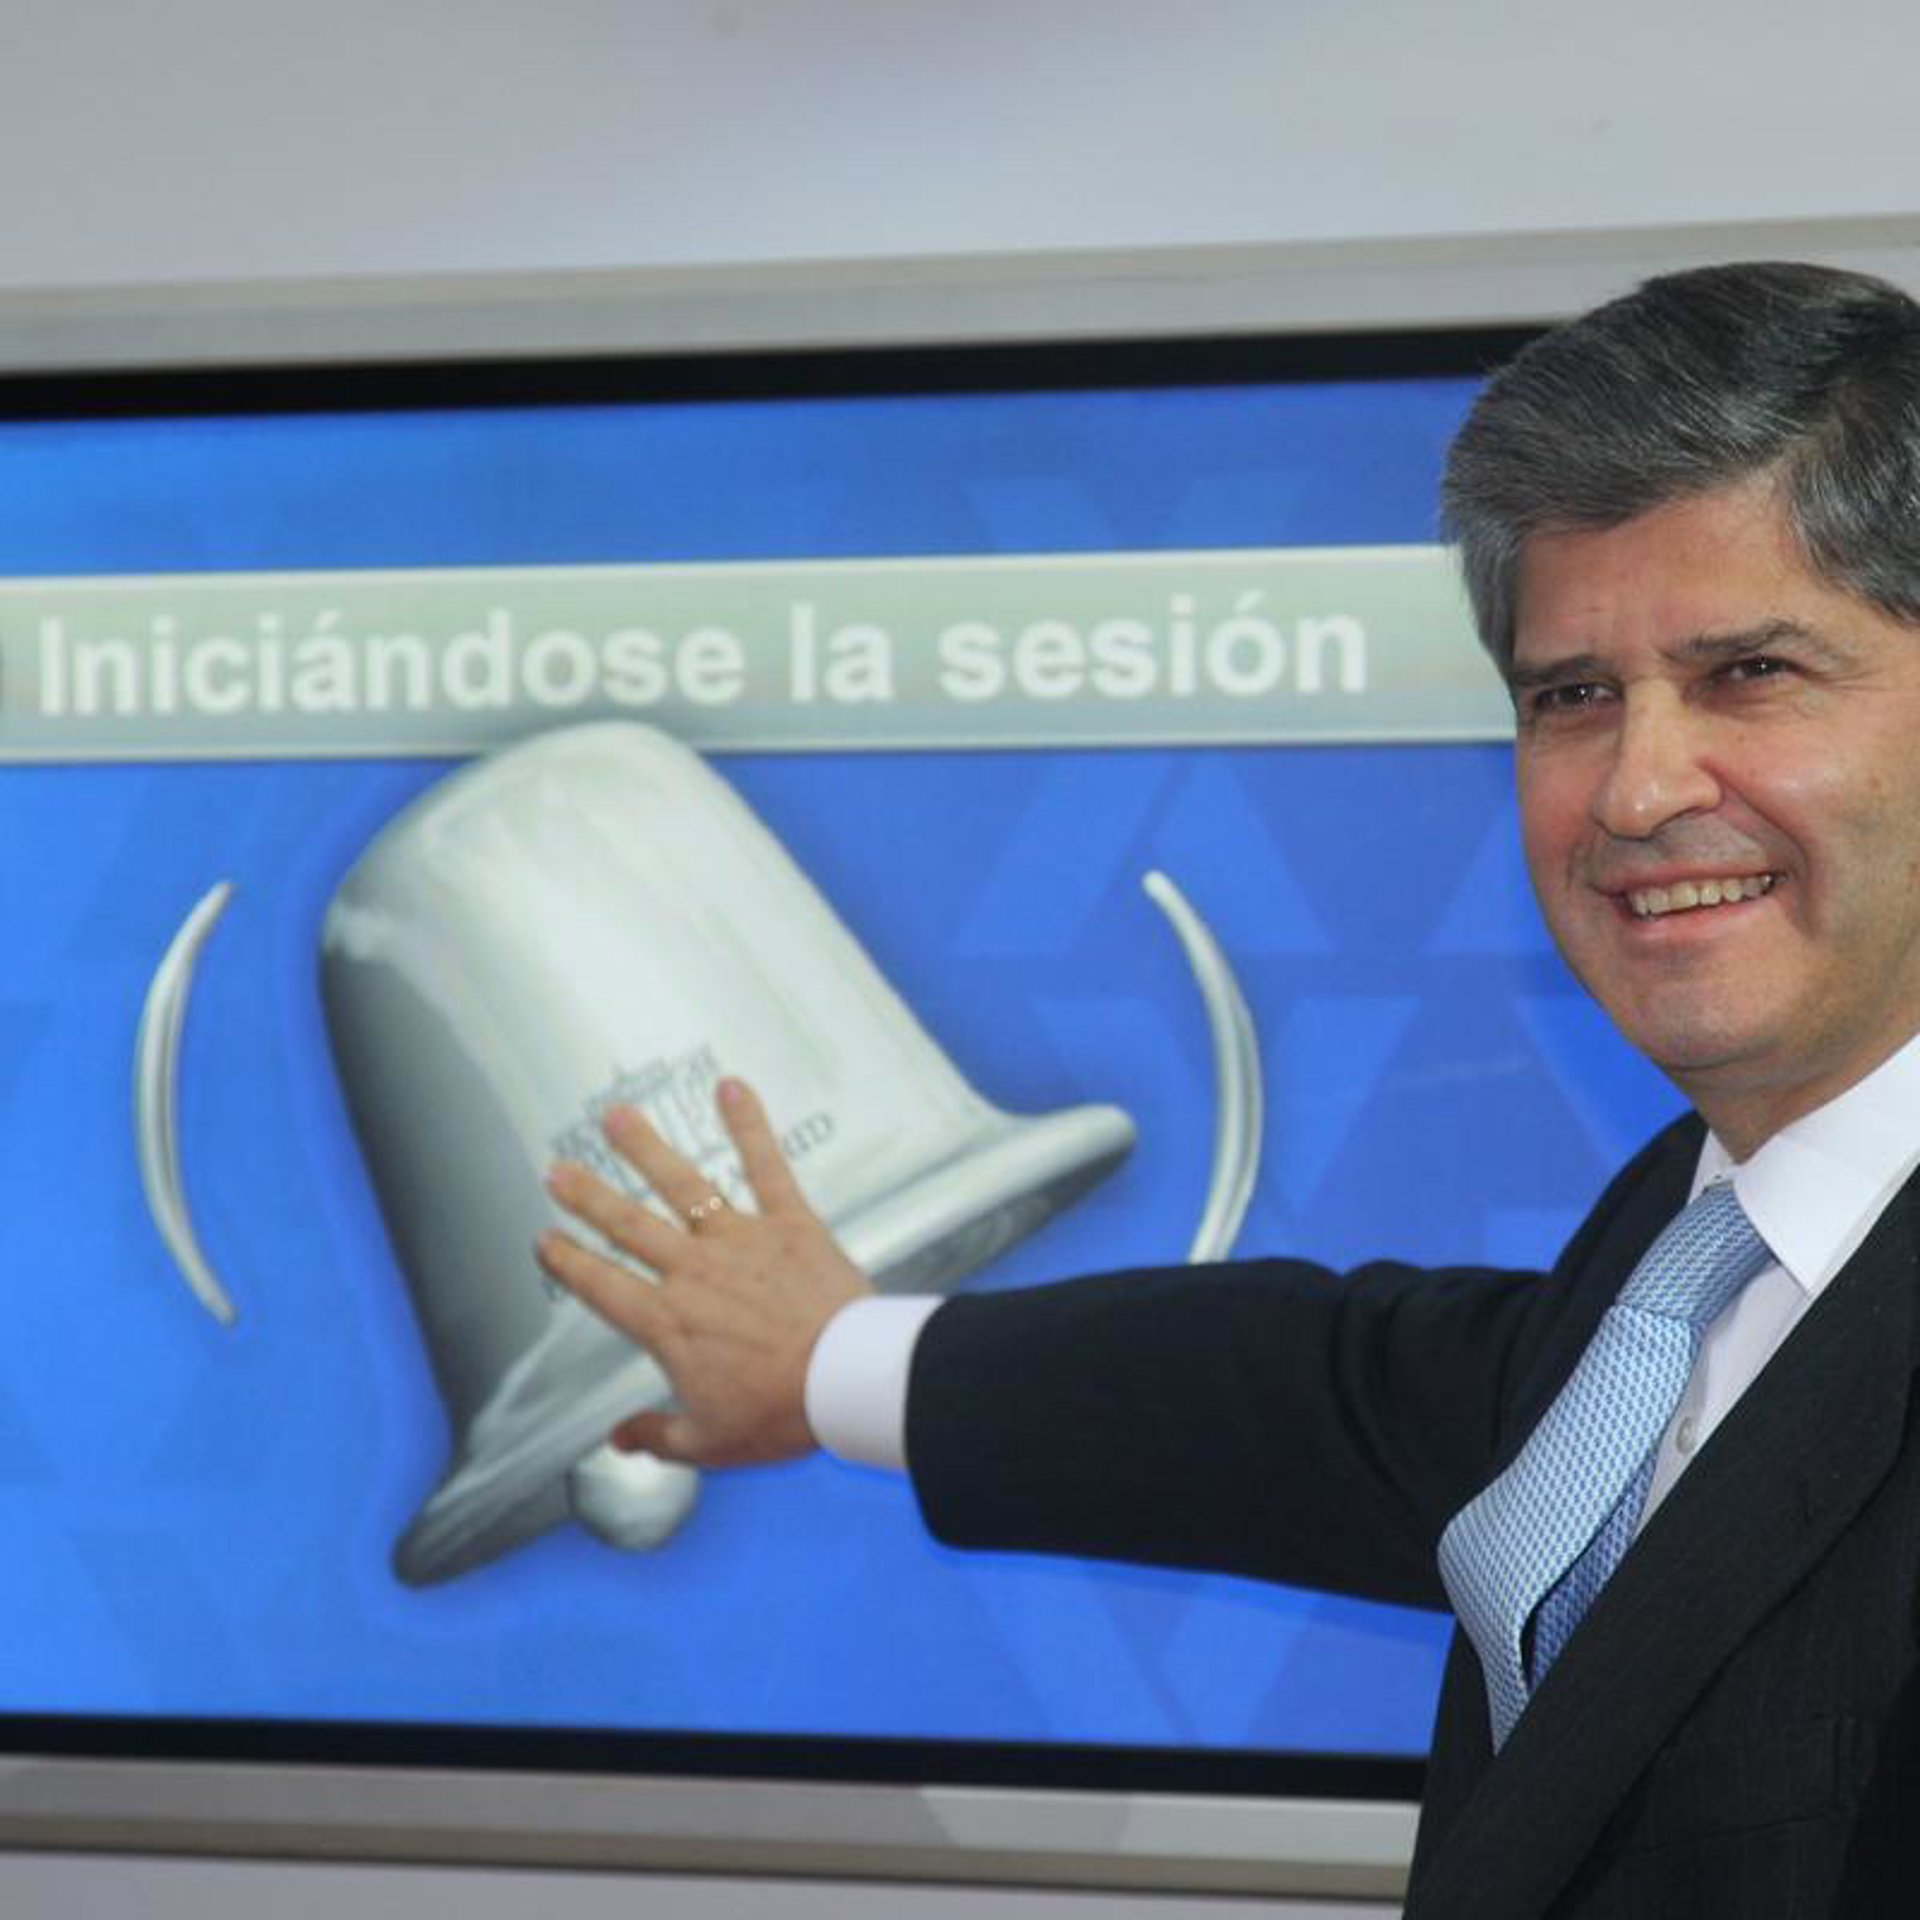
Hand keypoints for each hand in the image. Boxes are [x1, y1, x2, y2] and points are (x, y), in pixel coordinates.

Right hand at [536, 1077, 871, 1467]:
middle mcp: (693, 1273)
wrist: (847, 1379)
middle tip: (557, 1169)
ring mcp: (739, 1240)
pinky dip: (749, 1124)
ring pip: (682, 1186)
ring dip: (646, 1149)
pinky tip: (732, 1086)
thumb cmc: (783, 1413)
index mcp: (668, 1324)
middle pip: (628, 1226)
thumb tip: (619, 1440)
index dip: (568, 1264)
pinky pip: (766, 1166)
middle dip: (587, 1197)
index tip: (543, 1241)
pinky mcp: (789, 1222)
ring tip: (616, 1116)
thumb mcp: (710, 1442)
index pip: (602, 1288)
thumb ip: (659, 1435)